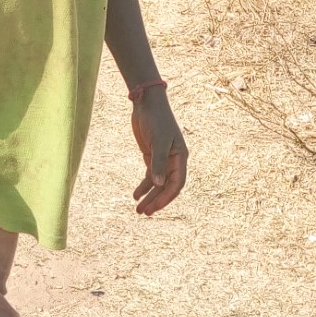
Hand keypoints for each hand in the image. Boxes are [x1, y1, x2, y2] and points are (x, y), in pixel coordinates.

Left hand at [131, 87, 187, 215]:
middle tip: (144, 213)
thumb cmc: (156, 119)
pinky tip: (135, 195)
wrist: (147, 103)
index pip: (177, 184)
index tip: (154, 207)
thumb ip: (158, 163)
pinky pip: (149, 175)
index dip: (166, 197)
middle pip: (166, 187)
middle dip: (156, 201)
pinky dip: (143, 186)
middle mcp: (174, 160)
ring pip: (157, 183)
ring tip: (138, 210)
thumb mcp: (158, 141)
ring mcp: (163, 159)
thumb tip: (158, 184)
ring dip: (149, 197)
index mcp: (180, 157)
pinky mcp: (152, 155)